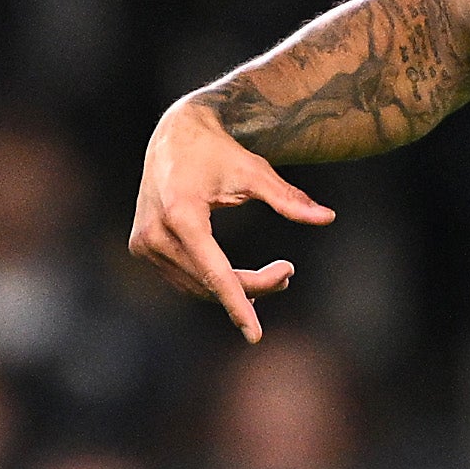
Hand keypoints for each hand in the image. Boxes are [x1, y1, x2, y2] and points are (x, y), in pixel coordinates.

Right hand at [130, 95, 335, 343]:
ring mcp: (144, 243)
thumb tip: (328, 217)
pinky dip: (212, 281)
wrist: (174, 134)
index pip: (214, 272)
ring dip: (234, 289)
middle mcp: (155, 233)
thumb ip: (289, 198)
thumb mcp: (255, 171)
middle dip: (252, 288)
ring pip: (197, 286)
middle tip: (288, 274)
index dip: (238, 304)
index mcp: (181, 214)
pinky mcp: (141, 247)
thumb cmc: (217, 150)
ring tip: (276, 274)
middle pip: (210, 282)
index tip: (255, 334)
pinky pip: (184, 277)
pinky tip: (238, 274)